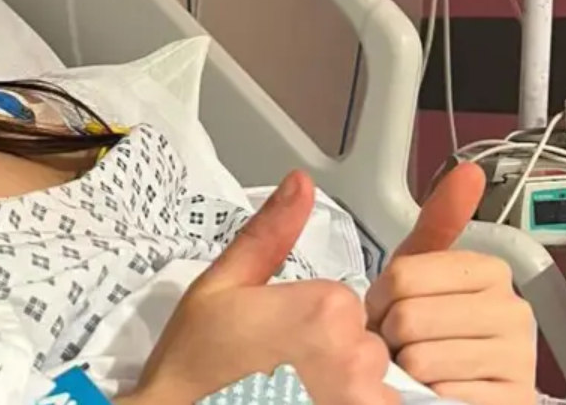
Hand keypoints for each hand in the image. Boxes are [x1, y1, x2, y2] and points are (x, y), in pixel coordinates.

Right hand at [131, 171, 399, 404]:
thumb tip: (301, 182)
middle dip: (328, 356)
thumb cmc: (194, 363)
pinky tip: (303, 402)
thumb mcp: (222, 286)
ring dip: (340, 390)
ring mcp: (360, 401)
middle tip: (277, 372)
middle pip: (363, 343)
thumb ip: (269, 235)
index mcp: (324, 310)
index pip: (343, 305)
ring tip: (290, 394)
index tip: (274, 340)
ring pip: (371, 383)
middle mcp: (353, 357)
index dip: (308, 320)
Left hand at [366, 163, 537, 404]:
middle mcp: (514, 310)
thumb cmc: (433, 327)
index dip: (381, 298)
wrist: (459, 389)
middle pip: (408, 316)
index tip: (394, 306)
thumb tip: (470, 171)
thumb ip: (439, 221)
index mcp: (491, 270)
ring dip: (406, 368)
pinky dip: (426, 394)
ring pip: (421, 357)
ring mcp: (518, 358)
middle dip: (391, 335)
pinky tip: (438, 388)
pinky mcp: (512, 399)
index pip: (401, 275)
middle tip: (405, 342)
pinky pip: (440, 391)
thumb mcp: (425, 269)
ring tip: (420, 364)